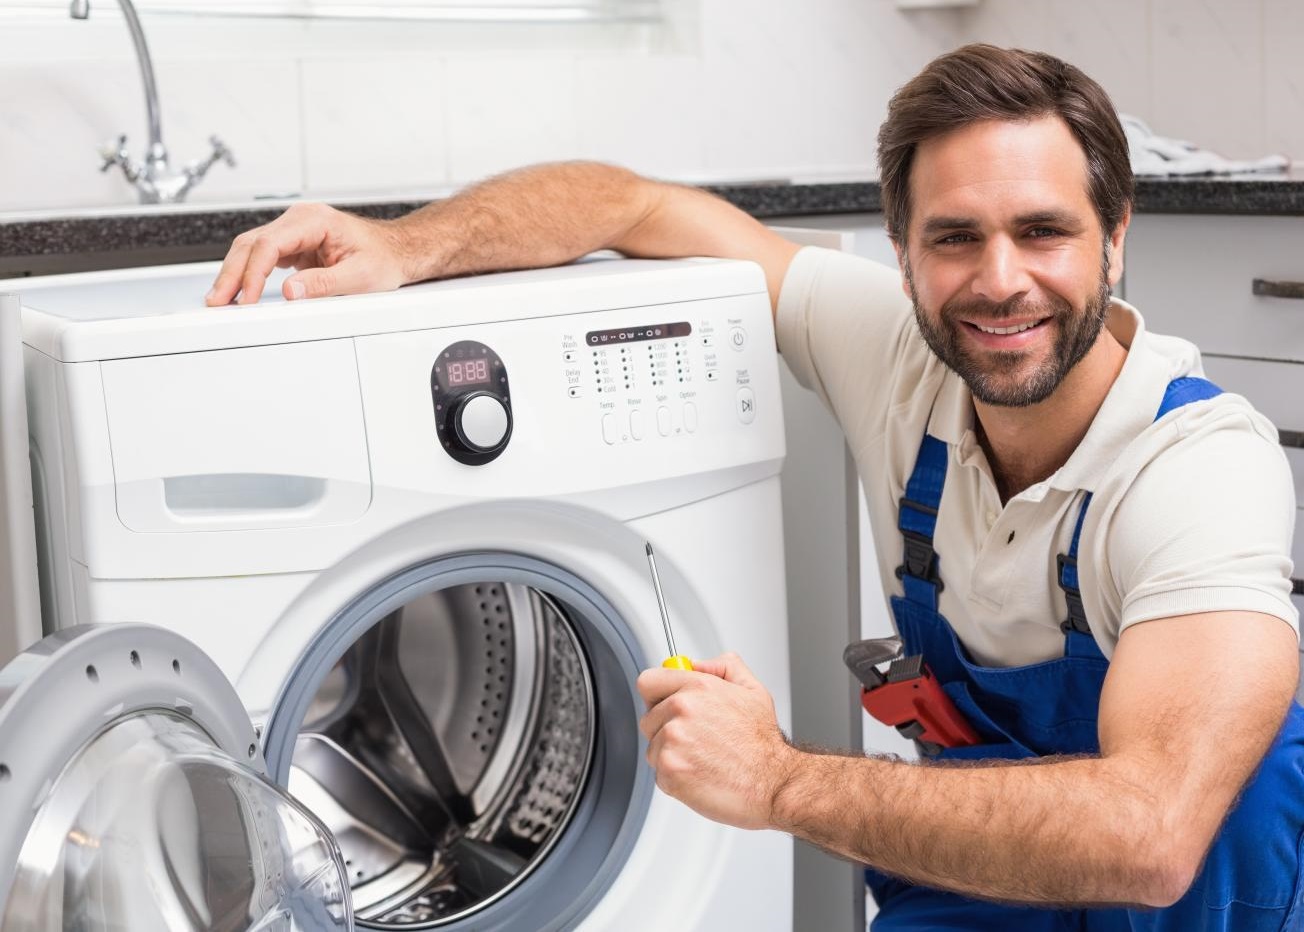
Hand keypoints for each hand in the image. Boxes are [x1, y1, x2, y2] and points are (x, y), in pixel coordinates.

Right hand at [205, 202, 412, 305]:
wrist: (396, 251)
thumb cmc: (384, 259)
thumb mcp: (360, 277)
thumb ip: (323, 284)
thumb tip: (289, 292)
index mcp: (314, 220)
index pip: (270, 244)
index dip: (253, 272)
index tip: (245, 298)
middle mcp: (300, 220)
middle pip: (252, 243)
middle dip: (232, 273)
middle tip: (217, 301)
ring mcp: (295, 230)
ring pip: (253, 248)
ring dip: (235, 273)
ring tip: (220, 299)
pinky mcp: (295, 243)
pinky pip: (264, 256)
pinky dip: (249, 273)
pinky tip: (239, 290)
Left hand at [636, 652, 796, 829]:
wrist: (772, 782)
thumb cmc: (763, 744)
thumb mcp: (752, 691)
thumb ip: (724, 667)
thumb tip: (698, 664)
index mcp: (697, 687)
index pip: (648, 682)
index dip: (656, 695)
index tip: (665, 705)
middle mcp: (681, 710)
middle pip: (648, 719)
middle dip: (665, 729)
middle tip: (695, 740)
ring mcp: (672, 741)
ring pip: (653, 748)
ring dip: (671, 755)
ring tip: (702, 758)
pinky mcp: (669, 771)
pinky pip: (659, 773)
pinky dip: (676, 778)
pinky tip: (700, 774)